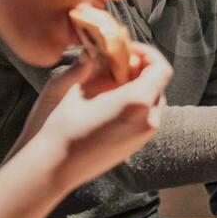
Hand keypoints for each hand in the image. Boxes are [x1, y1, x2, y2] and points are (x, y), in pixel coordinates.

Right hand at [30, 42, 171, 189]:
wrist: (54, 167)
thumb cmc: (61, 126)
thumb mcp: (75, 87)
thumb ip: (94, 65)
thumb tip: (100, 50)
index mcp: (137, 102)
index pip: (162, 69)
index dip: (148, 54)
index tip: (128, 49)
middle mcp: (149, 120)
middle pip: (158, 85)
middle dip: (141, 71)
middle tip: (117, 64)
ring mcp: (144, 136)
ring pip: (152, 102)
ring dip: (139, 88)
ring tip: (111, 84)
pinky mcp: (136, 146)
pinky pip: (145, 118)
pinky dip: (135, 105)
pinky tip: (110, 103)